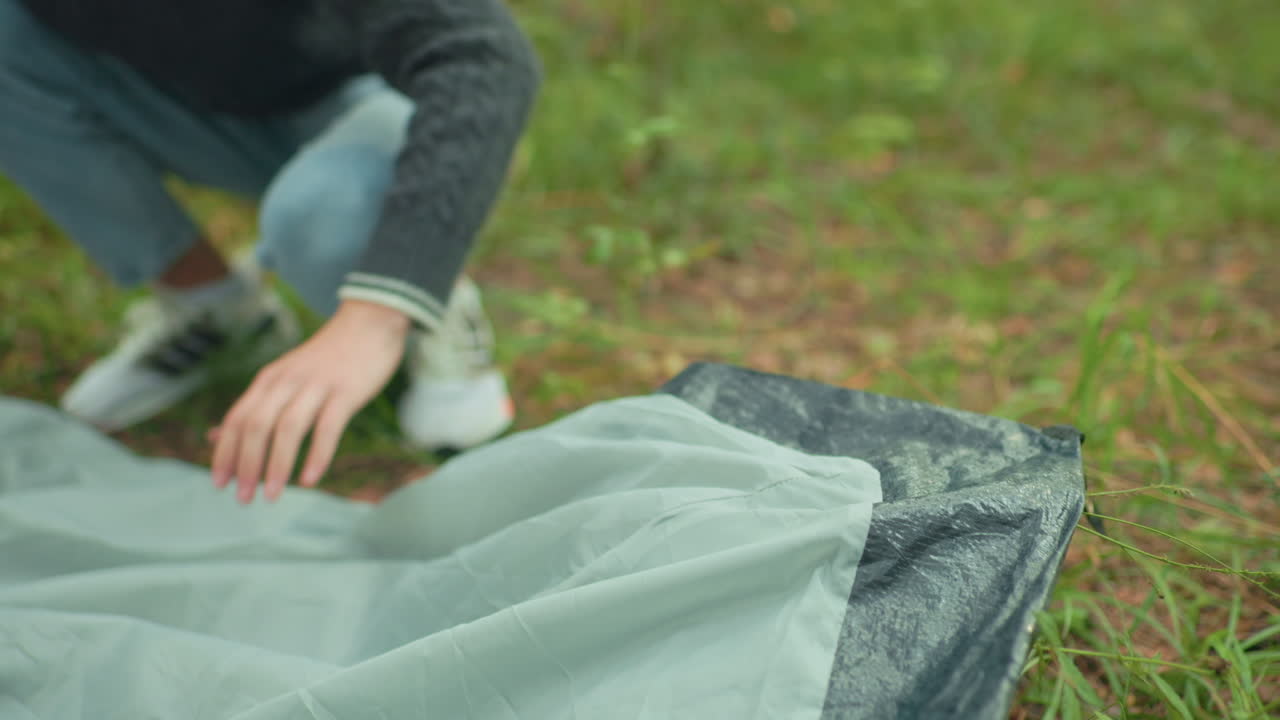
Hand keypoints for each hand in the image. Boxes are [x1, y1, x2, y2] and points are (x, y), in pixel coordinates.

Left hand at [210, 299, 409, 503]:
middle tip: (243, 498)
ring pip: (288, 428)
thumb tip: (215, 435)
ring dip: (277, 466)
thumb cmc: (327, 358)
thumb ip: (254, 405)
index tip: (218, 483)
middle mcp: (288, 381)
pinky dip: (317, 455)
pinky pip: (329, 427)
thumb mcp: (284, 377)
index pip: (237, 418)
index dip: (224, 452)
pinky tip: (310, 479)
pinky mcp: (347, 392)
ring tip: (272, 495)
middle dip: (247, 465)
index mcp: (270, 379)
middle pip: (256, 426)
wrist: (370, 322)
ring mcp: (317, 385)